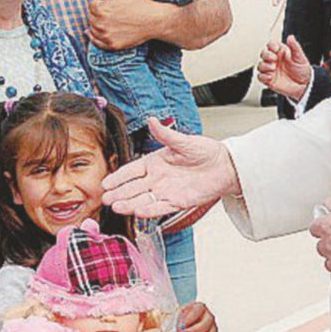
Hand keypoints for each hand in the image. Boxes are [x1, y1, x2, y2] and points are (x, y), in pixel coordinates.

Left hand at [86, 0, 157, 50]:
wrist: (154, 20)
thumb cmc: (138, 2)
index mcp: (100, 9)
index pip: (91, 5)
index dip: (100, 2)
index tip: (110, 2)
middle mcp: (100, 24)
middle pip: (91, 17)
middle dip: (98, 13)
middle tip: (112, 11)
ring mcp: (106, 36)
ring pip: (92, 29)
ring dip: (97, 24)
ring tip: (111, 20)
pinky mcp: (112, 45)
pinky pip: (97, 42)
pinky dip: (95, 37)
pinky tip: (97, 32)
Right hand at [102, 119, 238, 216]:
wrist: (225, 166)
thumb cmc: (206, 152)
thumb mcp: (184, 141)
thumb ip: (166, 134)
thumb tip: (152, 120)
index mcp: (155, 162)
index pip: (131, 171)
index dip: (118, 177)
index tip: (105, 183)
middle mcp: (157, 179)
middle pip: (133, 188)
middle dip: (118, 193)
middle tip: (105, 198)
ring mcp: (166, 191)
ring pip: (143, 200)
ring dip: (129, 204)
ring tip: (116, 207)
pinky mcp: (178, 202)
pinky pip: (161, 207)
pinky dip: (150, 210)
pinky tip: (138, 212)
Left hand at [179, 302, 217, 331]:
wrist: (182, 328)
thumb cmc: (180, 320)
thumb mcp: (175, 315)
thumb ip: (176, 320)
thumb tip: (178, 328)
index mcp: (199, 307)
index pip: (198, 310)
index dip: (190, 318)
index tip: (182, 325)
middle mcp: (208, 317)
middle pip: (205, 325)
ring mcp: (212, 328)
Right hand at [256, 35, 311, 101]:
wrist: (304, 85)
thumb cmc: (302, 70)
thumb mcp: (300, 57)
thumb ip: (295, 47)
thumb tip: (291, 37)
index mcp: (281, 52)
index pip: (271, 45)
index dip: (271, 45)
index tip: (276, 48)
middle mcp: (274, 60)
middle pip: (263, 54)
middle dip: (267, 55)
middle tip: (274, 59)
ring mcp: (271, 70)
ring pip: (260, 65)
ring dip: (265, 66)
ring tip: (273, 68)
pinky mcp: (269, 80)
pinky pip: (260, 77)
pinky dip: (263, 76)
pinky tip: (271, 76)